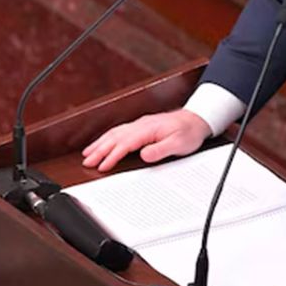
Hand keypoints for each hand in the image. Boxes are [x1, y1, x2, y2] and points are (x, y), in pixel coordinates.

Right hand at [81, 109, 210, 171]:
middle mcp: (141, 125)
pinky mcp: (142, 126)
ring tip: (88, 153)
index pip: (125, 143)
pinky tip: (103, 143)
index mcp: (148, 129)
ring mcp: (141, 124)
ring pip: (115, 133)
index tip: (102, 166)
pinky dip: (108, 138)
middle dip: (99, 150)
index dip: (112, 155)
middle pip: (115, 137)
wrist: (198, 119)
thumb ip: (160, 150)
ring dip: (100, 143)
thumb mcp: (179, 144)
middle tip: (87, 162)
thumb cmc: (190, 132)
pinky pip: (120, 131)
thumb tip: (143, 155)